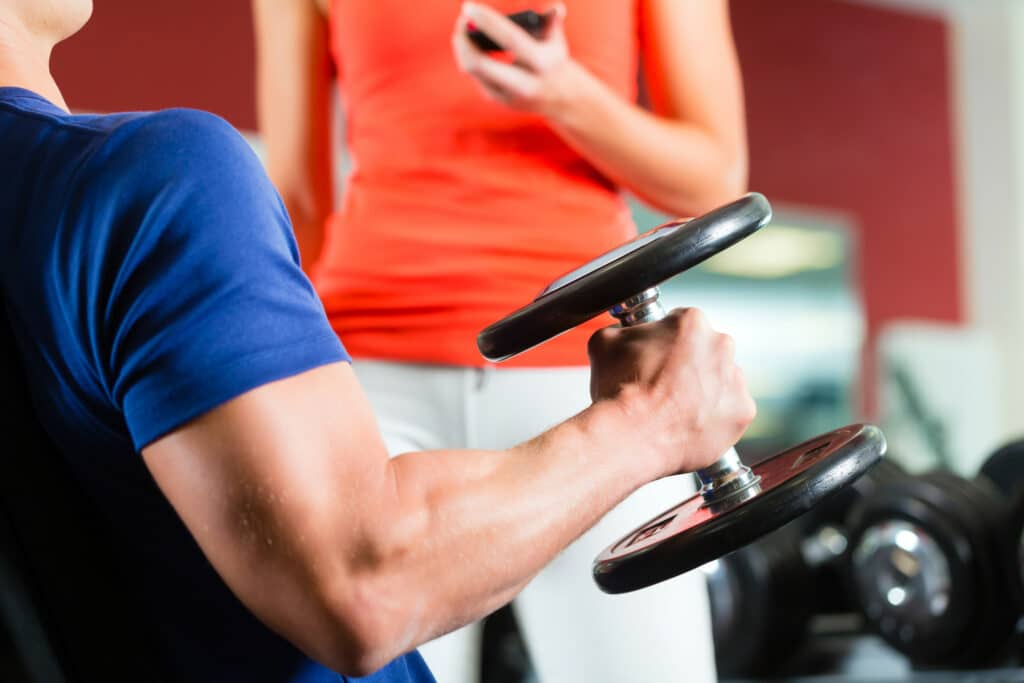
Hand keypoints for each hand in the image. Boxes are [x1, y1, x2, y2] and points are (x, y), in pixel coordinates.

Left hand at [451, 2, 583, 115]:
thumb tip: (556, 7)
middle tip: (462, 19)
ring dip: (462, 46)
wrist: (561, 99)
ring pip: (471, 69)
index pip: (510, 39)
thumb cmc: (554, 60)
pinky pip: (474, 74)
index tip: (468, 7)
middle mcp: (523, 84)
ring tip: (464, 28)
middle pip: (479, 63)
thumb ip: (552, 21)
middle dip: (463, 39)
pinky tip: (468, 41)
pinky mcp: (497, 99)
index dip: (487, 22)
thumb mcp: (556, 40)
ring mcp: (508, 95)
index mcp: (542, 64)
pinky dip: (468, 55)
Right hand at [588, 308, 755, 475]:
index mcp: (692, 322)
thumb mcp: (604, 343)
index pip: (682, 325)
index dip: (665, 344)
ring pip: (721, 381)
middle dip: (689, 366)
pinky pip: (730, 411)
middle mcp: (721, 346)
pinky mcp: (742, 412)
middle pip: (707, 351)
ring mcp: (735, 380)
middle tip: (665, 385)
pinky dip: (715, 418)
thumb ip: (621, 331)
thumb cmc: (620, 393)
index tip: (656, 359)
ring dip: (705, 391)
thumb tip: (623, 333)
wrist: (631, 436)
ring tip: (676, 408)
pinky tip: (690, 423)